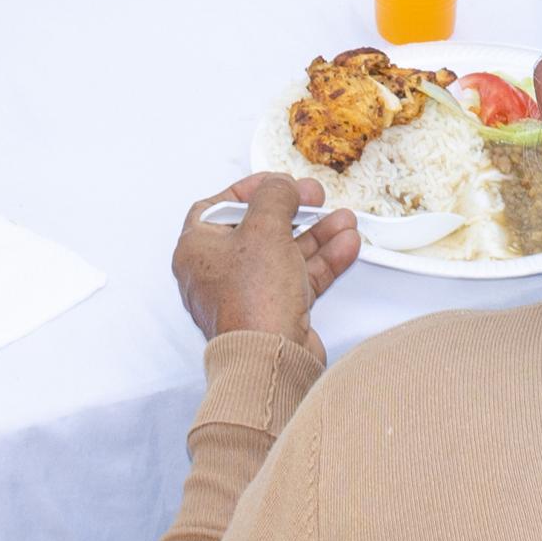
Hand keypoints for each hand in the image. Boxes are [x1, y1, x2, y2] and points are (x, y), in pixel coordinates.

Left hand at [175, 175, 360, 354]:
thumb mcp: (264, 228)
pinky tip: (344, 245)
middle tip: (314, 198)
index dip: (249, 189)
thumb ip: (274, 197)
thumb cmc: (250, 302)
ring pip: (283, 254)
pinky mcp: (273, 313)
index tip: (276, 182)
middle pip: (258, 229)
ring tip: (341, 219)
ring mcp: (246, 294)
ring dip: (315, 234)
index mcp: (197, 249)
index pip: (218, 207)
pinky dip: (321, 261)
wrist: (269, 358)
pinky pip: (298, 278)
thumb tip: (281, 186)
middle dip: (293, 212)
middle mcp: (218, 272)